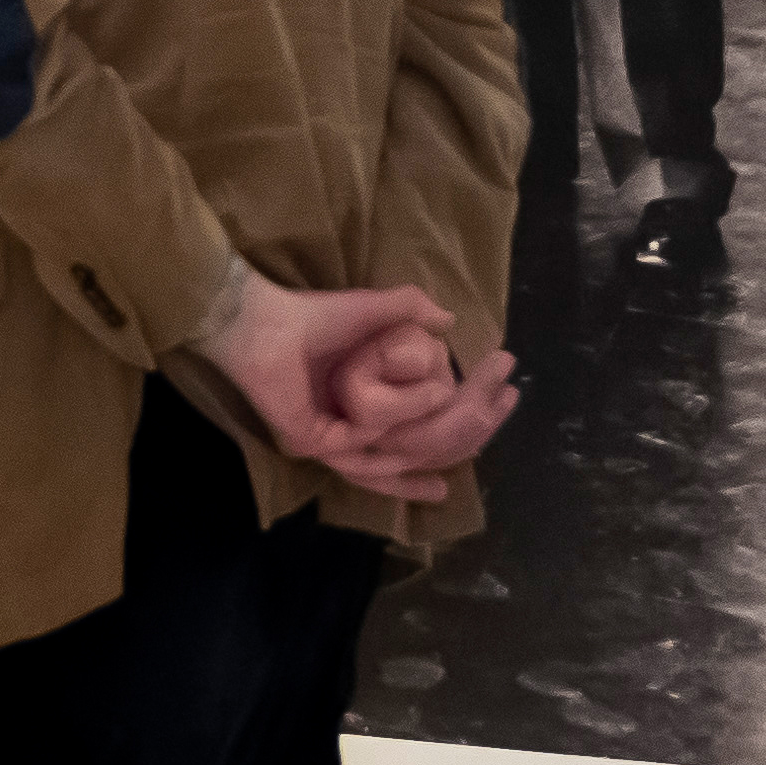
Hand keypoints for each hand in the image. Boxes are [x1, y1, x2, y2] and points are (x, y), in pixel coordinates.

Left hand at [195, 269, 518, 506]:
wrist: (265, 321)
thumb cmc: (314, 315)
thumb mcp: (375, 310)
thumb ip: (412, 312)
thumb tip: (451, 322)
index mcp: (367, 415)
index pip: (419, 437)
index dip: (459, 430)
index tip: (499, 409)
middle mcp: (352, 436)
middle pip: (414, 452)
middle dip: (459, 437)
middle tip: (498, 414)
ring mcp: (334, 443)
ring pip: (396, 454)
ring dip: (437, 435)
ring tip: (476, 416)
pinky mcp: (315, 442)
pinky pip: (364, 443)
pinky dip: (396, 416)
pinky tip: (428, 398)